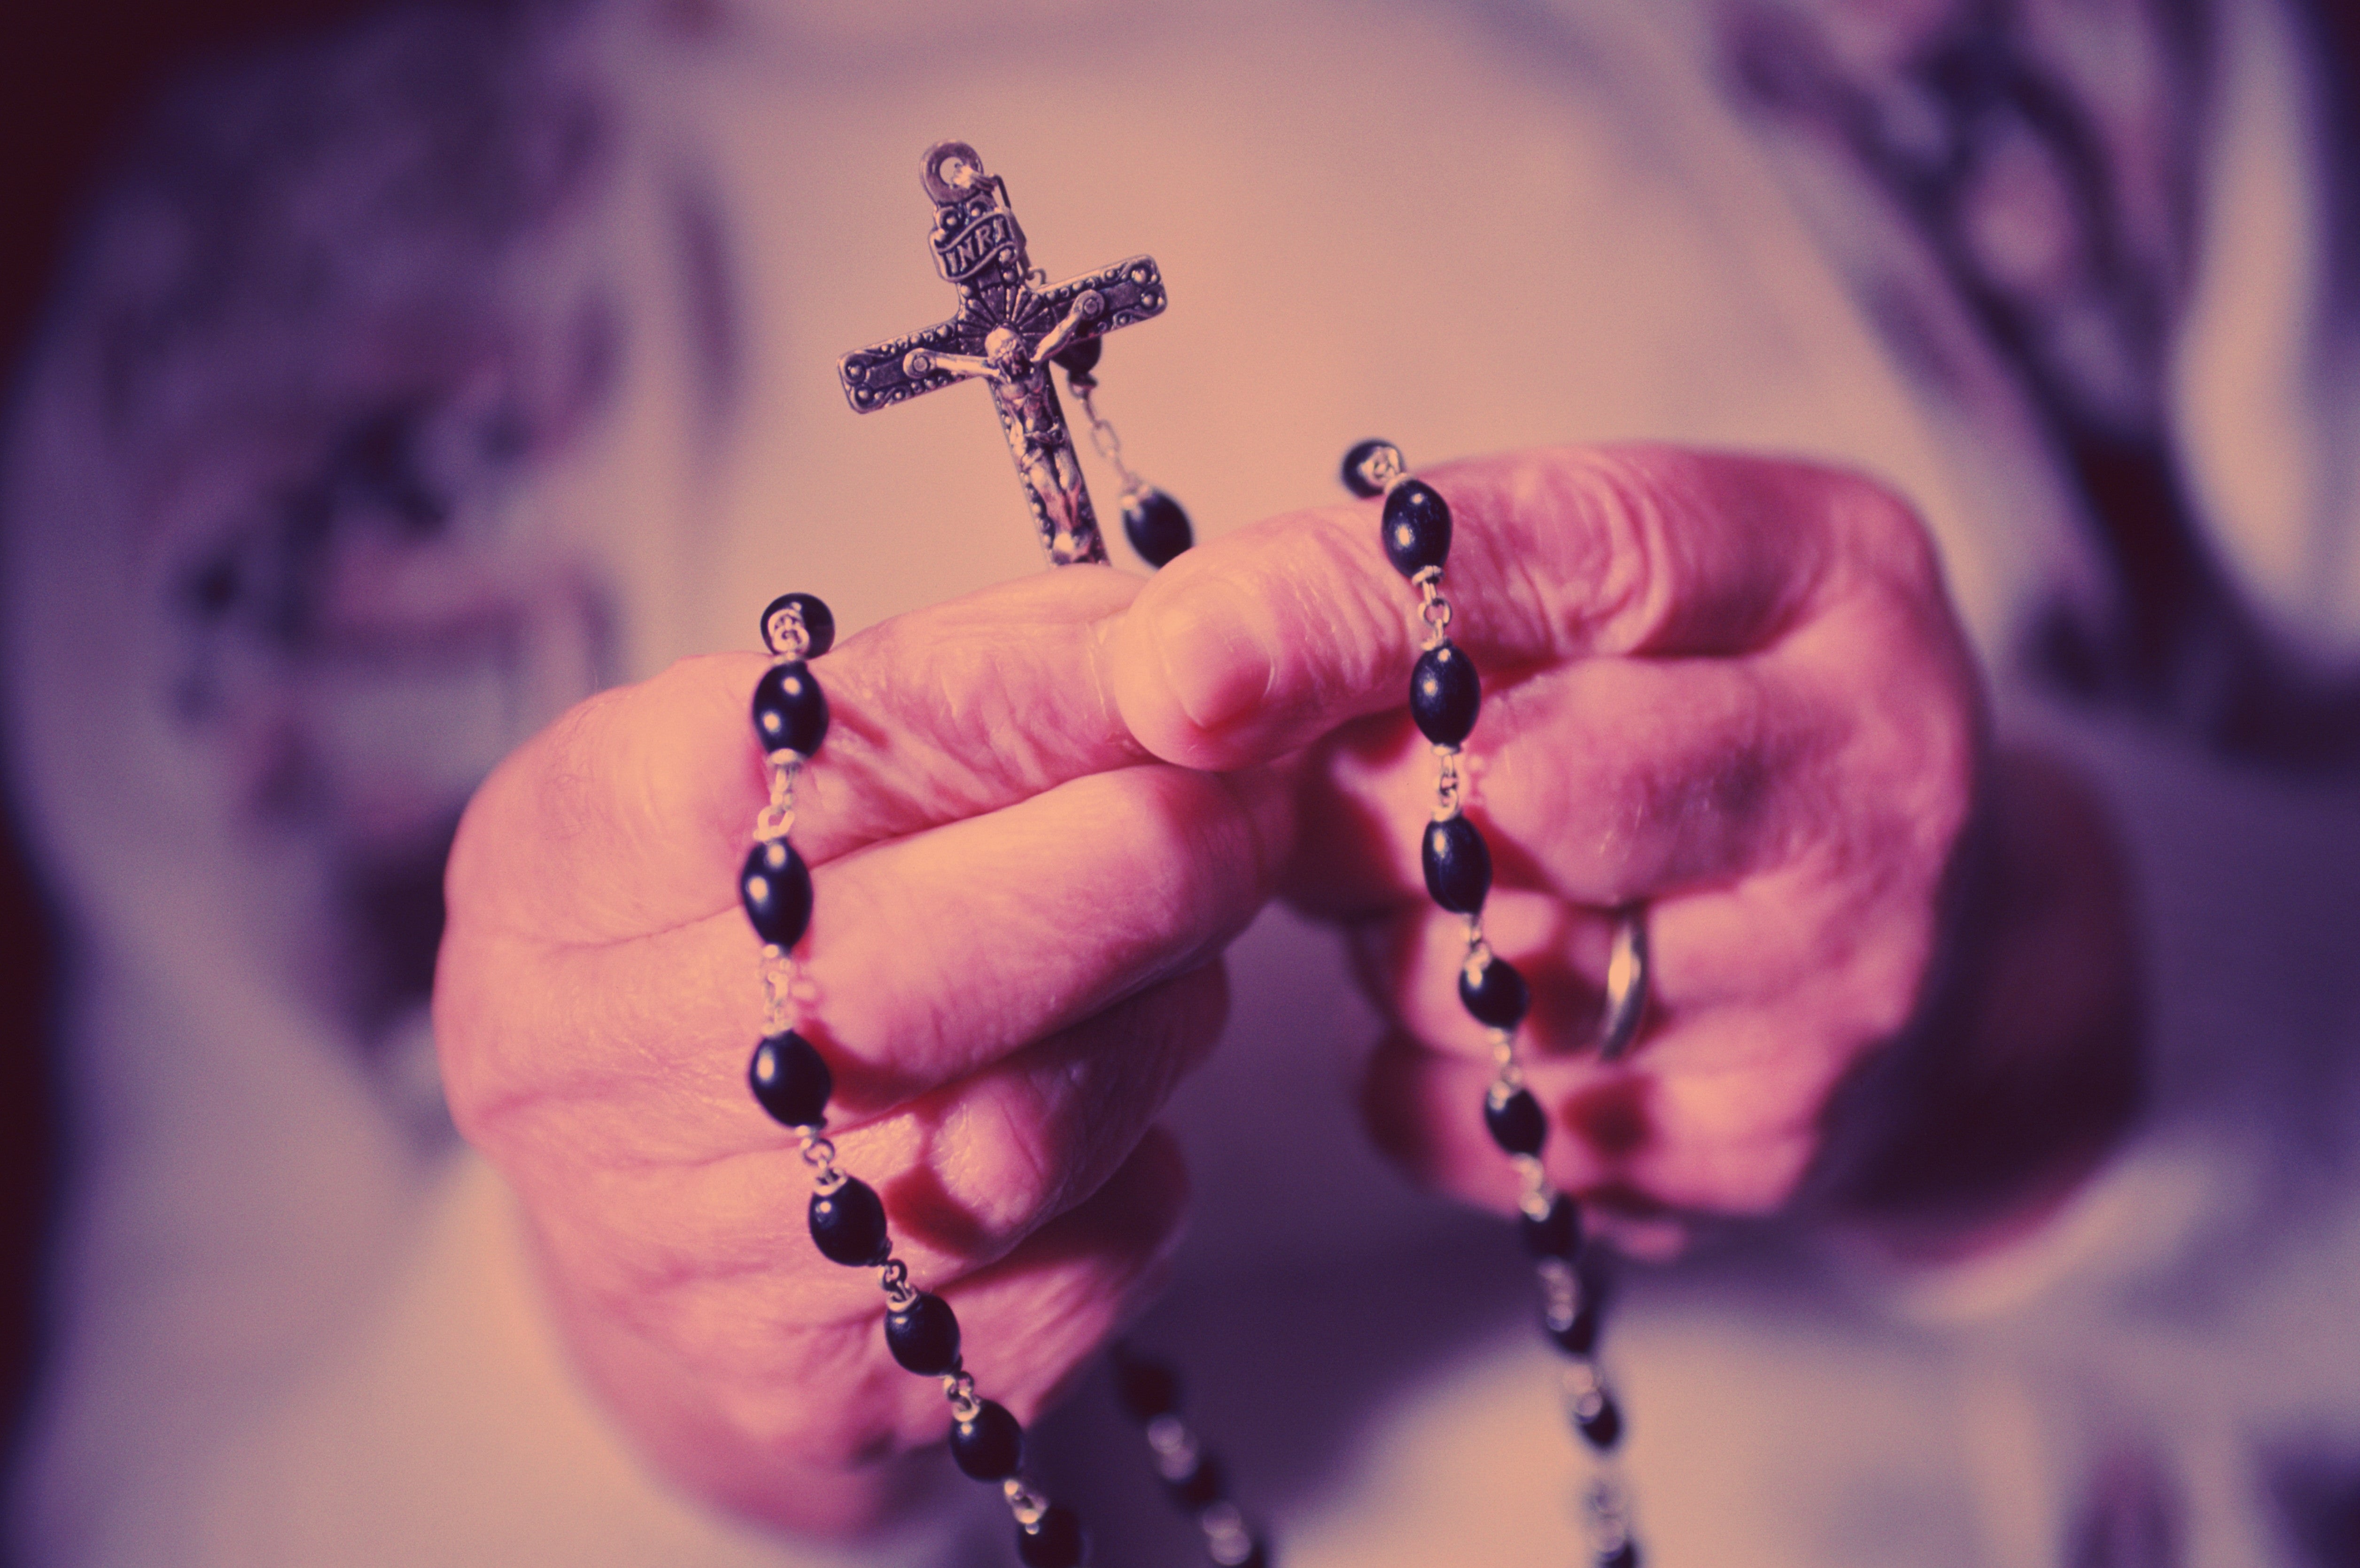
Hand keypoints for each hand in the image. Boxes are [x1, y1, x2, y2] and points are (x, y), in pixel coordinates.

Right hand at [434, 569, 1283, 1533]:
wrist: (645, 1220)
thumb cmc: (738, 929)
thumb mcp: (767, 764)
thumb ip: (949, 678)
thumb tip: (1164, 632)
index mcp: (553, 874)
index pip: (783, 766)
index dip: (1007, 699)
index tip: (1173, 649)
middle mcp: (587, 1077)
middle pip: (904, 972)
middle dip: (1135, 863)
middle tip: (1252, 801)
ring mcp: (700, 1260)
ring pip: (1017, 1136)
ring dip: (1162, 1013)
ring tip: (1183, 945)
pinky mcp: (835, 1389)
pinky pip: (1076, 1261)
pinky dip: (1142, 1161)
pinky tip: (1115, 1097)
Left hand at [1108, 444, 2134, 1255]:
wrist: (1936, 944)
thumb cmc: (1712, 718)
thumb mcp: (1624, 584)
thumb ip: (1434, 585)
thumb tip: (1179, 668)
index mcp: (1828, 571)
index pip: (1561, 557)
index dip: (1340, 607)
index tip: (1172, 664)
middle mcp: (1867, 777)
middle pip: (1505, 793)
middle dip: (1352, 796)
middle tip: (1335, 787)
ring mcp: (1836, 984)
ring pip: (1461, 972)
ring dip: (1382, 930)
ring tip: (1462, 891)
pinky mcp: (1763, 1146)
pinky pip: (1463, 1119)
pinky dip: (1414, 1065)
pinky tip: (1495, 1010)